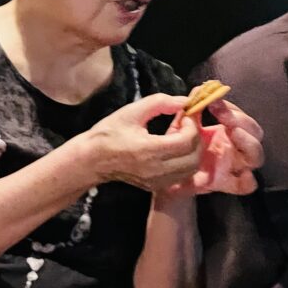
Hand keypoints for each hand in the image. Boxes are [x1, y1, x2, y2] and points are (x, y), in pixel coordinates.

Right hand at [79, 94, 202, 191]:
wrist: (92, 160)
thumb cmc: (109, 133)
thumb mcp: (131, 111)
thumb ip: (160, 103)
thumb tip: (184, 101)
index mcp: (149, 150)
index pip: (186, 140)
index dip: (191, 124)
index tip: (183, 114)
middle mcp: (156, 170)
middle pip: (194, 157)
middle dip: (195, 138)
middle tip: (185, 125)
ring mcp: (157, 181)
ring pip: (191, 168)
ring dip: (192, 150)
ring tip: (179, 137)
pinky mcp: (156, 186)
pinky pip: (182, 175)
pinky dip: (185, 161)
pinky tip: (173, 149)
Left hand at [160, 98, 263, 197]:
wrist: (165, 174)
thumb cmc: (178, 148)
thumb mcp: (182, 126)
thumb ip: (191, 110)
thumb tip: (199, 89)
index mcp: (228, 133)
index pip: (244, 120)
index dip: (235, 110)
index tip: (216, 101)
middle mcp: (235, 149)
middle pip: (256, 134)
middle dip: (243, 121)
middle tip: (224, 116)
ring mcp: (233, 167)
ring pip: (257, 157)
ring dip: (248, 142)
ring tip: (233, 132)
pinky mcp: (226, 183)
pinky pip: (247, 185)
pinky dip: (247, 180)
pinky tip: (238, 171)